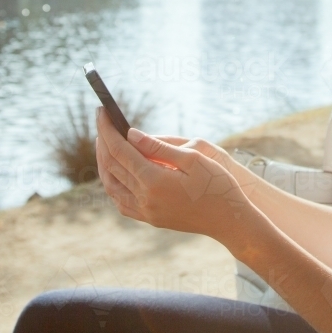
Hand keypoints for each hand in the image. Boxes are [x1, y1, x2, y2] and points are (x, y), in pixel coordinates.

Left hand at [94, 107, 253, 242]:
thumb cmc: (218, 185)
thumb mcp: (193, 158)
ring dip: (104, 162)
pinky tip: (115, 171)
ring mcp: (146, 212)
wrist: (230, 220)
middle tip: (102, 121)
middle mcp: (145, 199)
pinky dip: (113, 183)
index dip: (108, 129)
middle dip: (103, 141)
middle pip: (111, 165)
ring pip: (111, 185)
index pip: (120, 150)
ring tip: (104, 143)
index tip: (102, 112)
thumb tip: (130, 134)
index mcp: (154, 181)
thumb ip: (159, 147)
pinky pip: (121, 201)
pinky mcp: (151, 219)